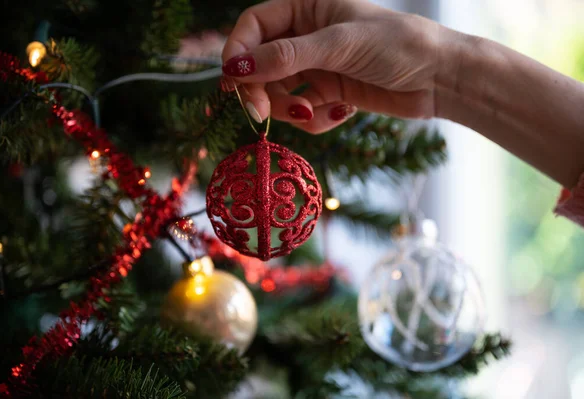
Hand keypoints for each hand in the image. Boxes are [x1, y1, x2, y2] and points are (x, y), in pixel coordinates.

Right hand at [221, 0, 453, 132]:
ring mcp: (317, 66)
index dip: (239, 52)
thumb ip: (286, 56)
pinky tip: (340, 113)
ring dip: (289, 108)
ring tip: (312, 113)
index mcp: (306, 7)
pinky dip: (315, 118)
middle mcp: (306, 36)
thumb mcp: (338, 45)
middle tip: (260, 114)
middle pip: (260, 65)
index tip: (233, 82)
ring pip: (278, 92)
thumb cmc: (396, 45)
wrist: (439, 79)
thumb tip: (237, 68)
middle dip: (261, 91)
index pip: (254, 26)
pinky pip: (303, 111)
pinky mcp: (329, 93)